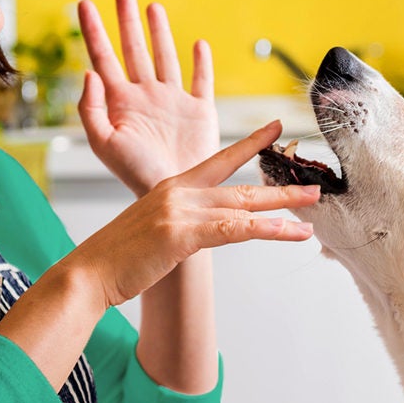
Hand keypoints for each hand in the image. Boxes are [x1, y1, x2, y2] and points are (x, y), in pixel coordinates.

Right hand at [60, 121, 318, 307]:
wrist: (90, 272)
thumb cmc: (116, 258)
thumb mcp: (150, 232)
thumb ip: (178, 225)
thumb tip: (197, 233)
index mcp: (171, 187)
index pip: (218, 161)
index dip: (250, 144)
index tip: (274, 130)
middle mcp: (179, 193)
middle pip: (240, 185)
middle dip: (280, 185)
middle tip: (313, 184)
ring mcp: (180, 211)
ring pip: (244, 205)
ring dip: (284, 206)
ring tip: (314, 206)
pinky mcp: (182, 234)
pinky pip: (236, 229)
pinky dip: (269, 230)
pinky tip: (293, 233)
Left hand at [77, 0, 218, 196]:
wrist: (175, 193)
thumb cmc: (136, 176)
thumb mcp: (103, 144)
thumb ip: (90, 108)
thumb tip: (89, 72)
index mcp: (120, 102)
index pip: (103, 57)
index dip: (93, 30)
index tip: (84, 4)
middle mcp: (146, 97)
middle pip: (134, 49)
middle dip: (127, 21)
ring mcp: (173, 102)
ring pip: (165, 57)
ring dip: (159, 32)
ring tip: (152, 8)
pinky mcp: (200, 111)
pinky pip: (201, 80)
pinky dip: (201, 62)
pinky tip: (198, 45)